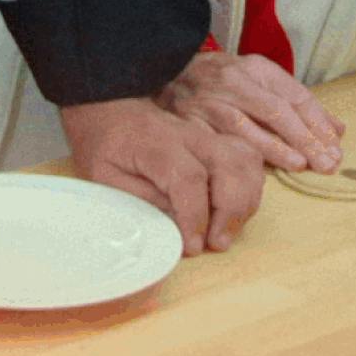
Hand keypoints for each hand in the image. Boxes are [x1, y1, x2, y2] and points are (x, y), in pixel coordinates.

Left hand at [57, 95, 263, 255]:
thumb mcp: (105, 177)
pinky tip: (234, 211)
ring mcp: (207, 136)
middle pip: (230, 167)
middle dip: (231, 212)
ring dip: (245, 202)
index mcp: (156, 144)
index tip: (193, 245)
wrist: (108, 110)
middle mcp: (189, 136)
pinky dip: (250, 189)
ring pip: (246, 162)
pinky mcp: (217, 141)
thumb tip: (175, 226)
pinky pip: (248, 161)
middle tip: (216, 243)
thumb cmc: (104, 145)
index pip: (189, 179)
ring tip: (226, 231)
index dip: (195, 216)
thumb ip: (140, 200)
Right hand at [157, 50, 345, 172]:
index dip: (318, 122)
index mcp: (254, 68)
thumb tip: (337, 130)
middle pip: (277, 111)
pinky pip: (222, 143)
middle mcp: (234, 82)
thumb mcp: (257, 79)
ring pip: (250, 128)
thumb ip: (295, 102)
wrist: (165, 72)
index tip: (335, 145)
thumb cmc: (219, 80)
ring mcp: (211, 103)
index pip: (295, 95)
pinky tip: (261, 169)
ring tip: (301, 165)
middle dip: (305, 139)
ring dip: (278, 149)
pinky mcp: (192, 123)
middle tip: (327, 163)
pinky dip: (244, 157)